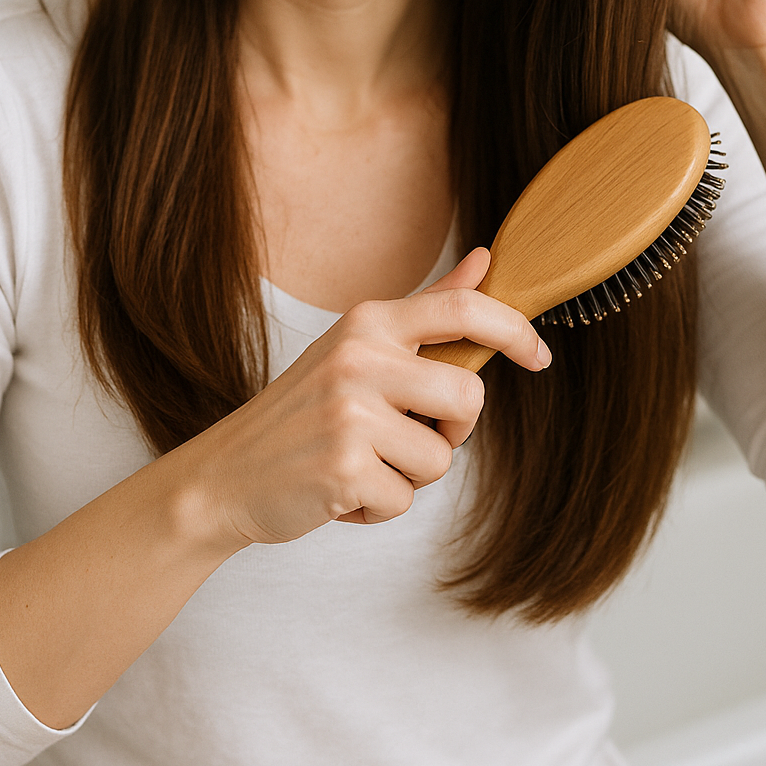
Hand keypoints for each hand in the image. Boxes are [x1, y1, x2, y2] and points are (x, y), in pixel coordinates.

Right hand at [180, 247, 547, 549]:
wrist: (226, 473)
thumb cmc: (305, 410)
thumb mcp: (360, 346)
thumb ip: (429, 308)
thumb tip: (487, 258)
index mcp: (369, 322)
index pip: (463, 310)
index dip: (514, 331)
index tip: (539, 356)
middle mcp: (359, 358)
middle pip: (469, 398)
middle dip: (452, 430)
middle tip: (408, 434)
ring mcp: (349, 413)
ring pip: (440, 459)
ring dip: (408, 476)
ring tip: (360, 462)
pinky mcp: (342, 468)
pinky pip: (404, 500)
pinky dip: (378, 507)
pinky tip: (340, 490)